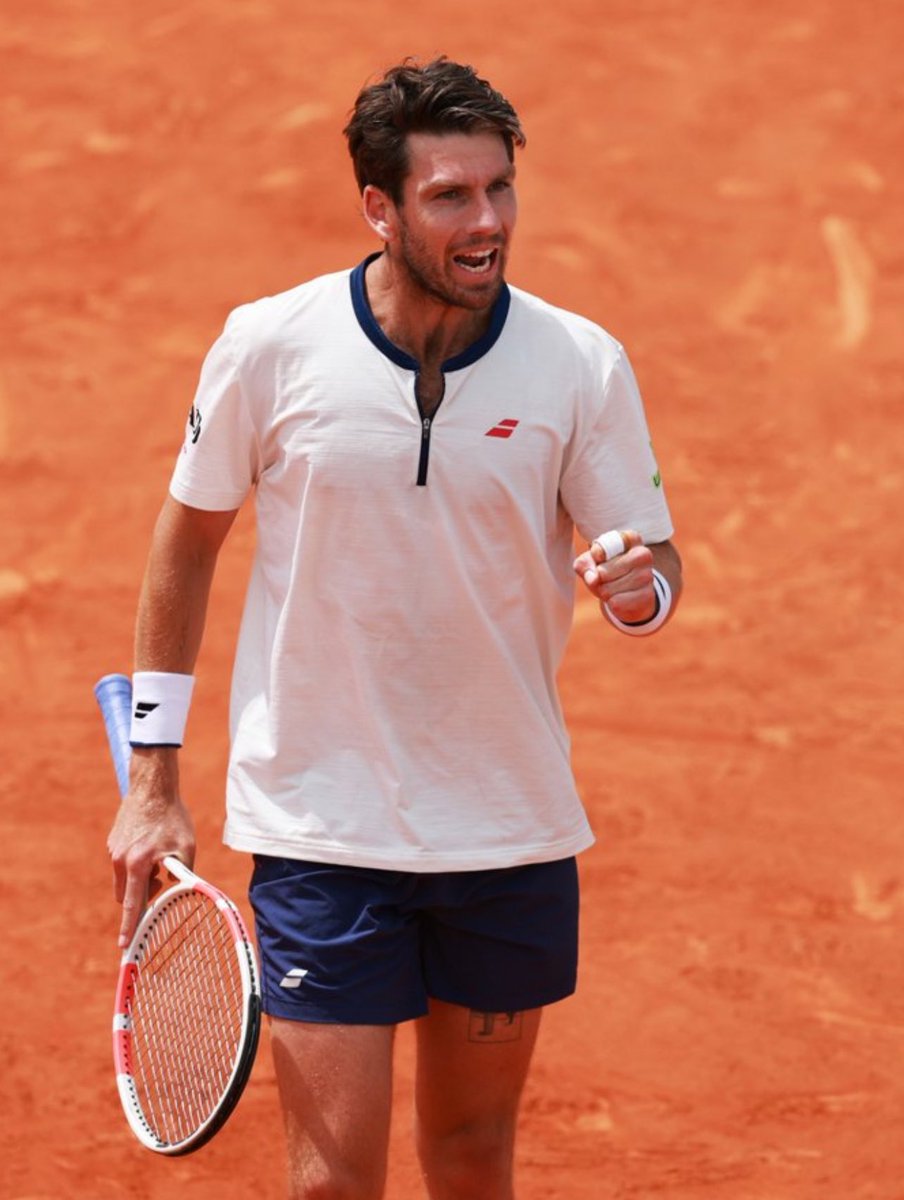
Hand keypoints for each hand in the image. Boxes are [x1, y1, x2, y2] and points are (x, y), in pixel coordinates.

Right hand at [107, 749, 194, 947]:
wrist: (152, 786)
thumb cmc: (172, 816)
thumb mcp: (186, 846)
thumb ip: (183, 873)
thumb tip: (180, 892)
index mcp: (137, 864)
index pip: (133, 903)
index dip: (130, 926)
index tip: (125, 946)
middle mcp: (120, 859)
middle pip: (126, 895)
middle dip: (142, 895)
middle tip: (162, 879)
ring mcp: (113, 850)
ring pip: (125, 879)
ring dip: (140, 878)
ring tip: (159, 858)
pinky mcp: (113, 841)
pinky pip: (123, 863)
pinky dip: (135, 864)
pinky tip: (151, 844)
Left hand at [573, 529, 656, 623]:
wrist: (630, 594)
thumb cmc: (608, 572)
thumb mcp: (591, 562)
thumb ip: (585, 564)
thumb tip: (593, 579)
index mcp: (630, 539)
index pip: (604, 544)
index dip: (595, 555)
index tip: (598, 557)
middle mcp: (643, 554)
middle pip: (603, 572)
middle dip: (597, 580)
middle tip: (605, 579)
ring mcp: (647, 575)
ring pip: (608, 590)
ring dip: (604, 593)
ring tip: (613, 588)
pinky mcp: (648, 596)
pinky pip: (616, 603)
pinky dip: (612, 604)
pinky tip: (621, 598)